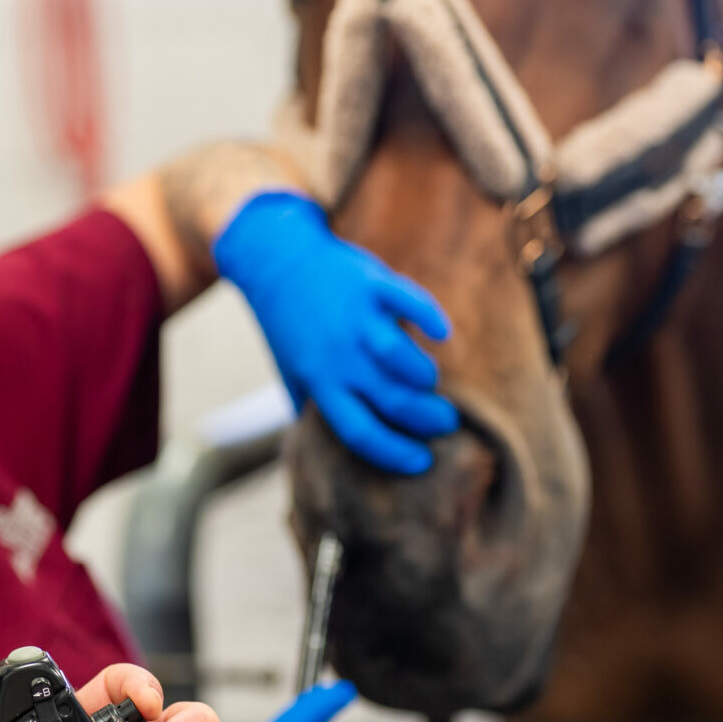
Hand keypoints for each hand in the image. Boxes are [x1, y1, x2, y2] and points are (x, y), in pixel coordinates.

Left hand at [213, 190, 458, 472]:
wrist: (276, 259)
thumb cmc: (287, 323)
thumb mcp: (289, 370)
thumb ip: (309, 406)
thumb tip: (323, 448)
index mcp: (319, 381)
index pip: (360, 432)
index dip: (395, 453)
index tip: (421, 462)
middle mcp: (338, 354)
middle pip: (392, 400)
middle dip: (427, 419)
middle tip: (446, 423)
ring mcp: (355, 317)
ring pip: (400, 357)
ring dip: (424, 375)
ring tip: (431, 381)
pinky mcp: (370, 282)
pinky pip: (408, 301)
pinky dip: (430, 317)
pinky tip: (442, 333)